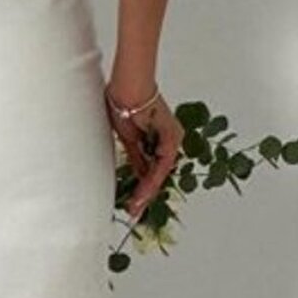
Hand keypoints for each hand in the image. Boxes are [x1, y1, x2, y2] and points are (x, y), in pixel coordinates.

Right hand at [104, 82, 183, 223]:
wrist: (127, 86)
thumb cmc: (124, 102)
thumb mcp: (128, 138)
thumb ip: (136, 157)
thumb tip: (138, 174)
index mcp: (159, 137)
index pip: (153, 167)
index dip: (144, 186)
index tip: (134, 202)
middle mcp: (170, 139)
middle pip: (158, 172)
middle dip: (146, 194)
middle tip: (135, 211)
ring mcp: (173, 138)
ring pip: (161, 172)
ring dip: (148, 191)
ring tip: (136, 207)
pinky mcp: (171, 137)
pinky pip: (161, 164)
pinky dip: (151, 180)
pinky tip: (143, 193)